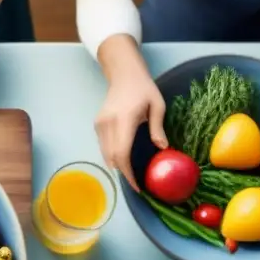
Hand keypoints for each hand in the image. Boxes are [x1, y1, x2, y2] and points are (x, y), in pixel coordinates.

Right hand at [95, 70, 167, 190]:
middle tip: (136, 183)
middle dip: (123, 173)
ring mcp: (100, 125)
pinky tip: (123, 158)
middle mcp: (108, 124)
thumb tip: (162, 148)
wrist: (123, 74)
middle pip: (112, 157)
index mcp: (124, 119)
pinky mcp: (97, 125)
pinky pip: (103, 146)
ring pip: (105, 154)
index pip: (122, 153)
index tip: (137, 185)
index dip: (128, 172)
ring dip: (117, 165)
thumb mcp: (157, 105)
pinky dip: (112, 156)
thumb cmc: (144, 88)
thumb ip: (158, 128)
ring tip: (131, 173)